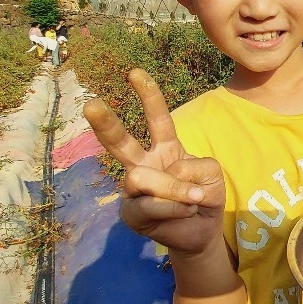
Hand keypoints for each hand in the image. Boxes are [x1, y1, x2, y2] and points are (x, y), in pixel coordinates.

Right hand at [83, 68, 225, 256]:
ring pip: (142, 177)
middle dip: (105, 123)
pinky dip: (175, 208)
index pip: (156, 118)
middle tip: (91, 104)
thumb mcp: (211, 174)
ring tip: (195, 199)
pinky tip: (186, 212)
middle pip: (121, 141)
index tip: (135, 73)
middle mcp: (143, 163)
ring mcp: (133, 189)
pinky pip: (150, 205)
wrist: (203, 230)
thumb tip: (168, 179)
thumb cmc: (204, 195)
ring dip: (175, 189)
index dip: (148, 95)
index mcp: (164, 147)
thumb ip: (195, 169)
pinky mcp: (131, 213)